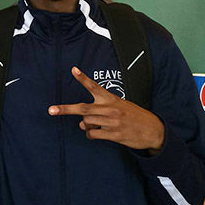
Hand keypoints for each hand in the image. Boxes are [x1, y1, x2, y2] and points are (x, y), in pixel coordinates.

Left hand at [48, 66, 164, 152]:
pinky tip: (97, 134)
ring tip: (94, 126)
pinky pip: (93, 134)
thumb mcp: (120, 106)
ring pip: (86, 123)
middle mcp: (110, 108)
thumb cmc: (133, 116)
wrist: (153, 130)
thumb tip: (81, 122)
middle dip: (65, 109)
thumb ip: (100, 111)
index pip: (94, 86)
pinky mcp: (114, 134)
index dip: (83, 78)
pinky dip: (90, 134)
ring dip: (84, 125)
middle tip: (51, 110)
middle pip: (82, 108)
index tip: (73, 69)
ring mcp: (111, 122)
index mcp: (111, 98)